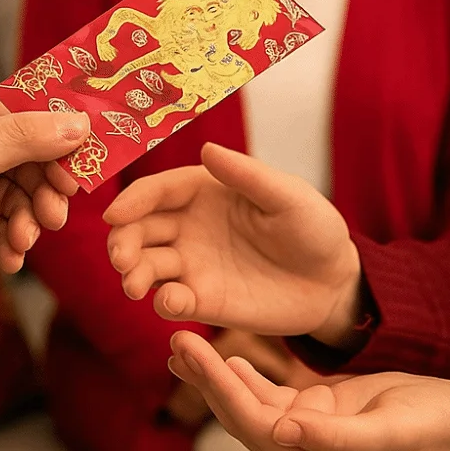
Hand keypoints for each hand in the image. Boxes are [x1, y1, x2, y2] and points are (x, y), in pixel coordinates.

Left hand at [0, 75, 89, 301]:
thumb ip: (24, 138)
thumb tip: (80, 124)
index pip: (23, 110)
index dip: (57, 134)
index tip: (88, 154)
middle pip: (27, 156)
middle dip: (44, 184)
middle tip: (60, 206)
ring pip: (18, 195)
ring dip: (29, 216)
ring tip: (29, 234)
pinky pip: (1, 226)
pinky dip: (12, 240)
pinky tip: (13, 254)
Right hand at [104, 143, 362, 344]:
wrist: (334, 282)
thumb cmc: (313, 227)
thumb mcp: (287, 195)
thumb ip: (247, 174)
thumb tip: (207, 149)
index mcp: (204, 190)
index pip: (157, 191)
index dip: (132, 200)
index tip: (115, 214)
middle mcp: (189, 225)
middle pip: (139, 228)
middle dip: (122, 241)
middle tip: (121, 258)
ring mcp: (193, 264)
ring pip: (146, 264)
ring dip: (133, 273)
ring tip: (135, 285)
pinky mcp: (203, 300)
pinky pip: (171, 300)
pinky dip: (164, 301)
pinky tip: (172, 301)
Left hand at [167, 331, 449, 450]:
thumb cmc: (431, 424)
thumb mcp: (390, 429)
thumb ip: (336, 436)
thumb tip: (281, 433)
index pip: (252, 422)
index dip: (218, 386)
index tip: (191, 348)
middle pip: (240, 414)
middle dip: (206, 378)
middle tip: (175, 339)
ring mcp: (305, 433)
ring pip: (247, 403)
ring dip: (216, 375)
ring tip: (183, 344)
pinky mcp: (312, 413)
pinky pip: (267, 395)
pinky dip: (242, 376)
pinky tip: (224, 356)